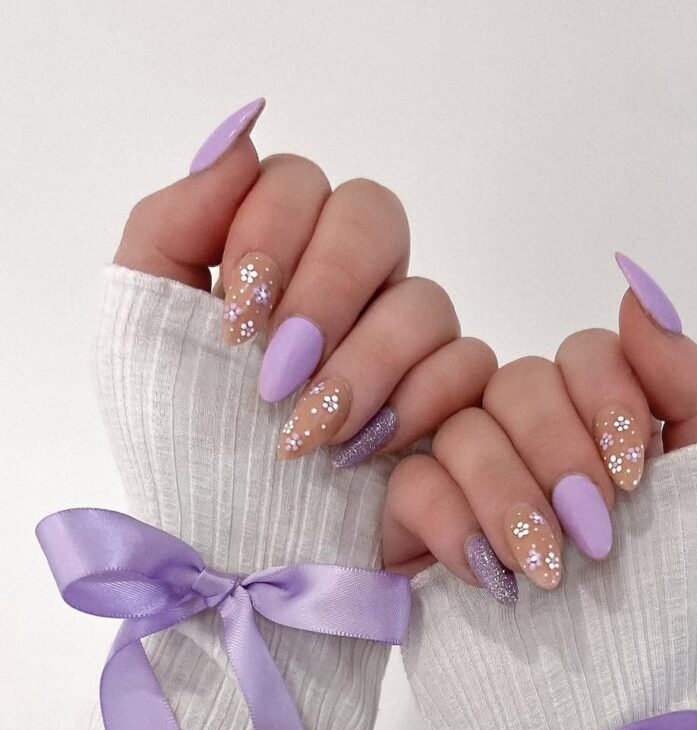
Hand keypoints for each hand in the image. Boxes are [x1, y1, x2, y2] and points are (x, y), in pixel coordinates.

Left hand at [114, 98, 494, 468]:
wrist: (229, 546)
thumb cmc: (181, 441)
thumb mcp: (142, 328)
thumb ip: (174, 223)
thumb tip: (242, 132)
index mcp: (277, 258)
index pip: (298, 185)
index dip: (272, 235)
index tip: (237, 319)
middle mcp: (347, 287)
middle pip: (375, 217)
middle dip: (325, 291)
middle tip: (277, 372)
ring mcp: (402, 340)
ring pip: (426, 297)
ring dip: (363, 366)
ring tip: (307, 436)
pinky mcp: (448, 398)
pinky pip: (470, 364)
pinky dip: (417, 405)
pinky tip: (364, 449)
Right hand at [383, 255, 696, 601]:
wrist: (616, 720)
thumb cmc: (680, 609)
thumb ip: (690, 380)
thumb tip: (633, 287)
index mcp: (604, 427)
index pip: (583, 352)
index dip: (606, 397)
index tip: (633, 475)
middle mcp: (535, 444)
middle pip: (516, 380)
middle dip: (558, 455)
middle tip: (593, 535)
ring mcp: (470, 484)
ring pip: (460, 427)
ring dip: (509, 496)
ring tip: (547, 573)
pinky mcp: (415, 530)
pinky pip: (409, 484)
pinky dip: (452, 525)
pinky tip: (490, 580)